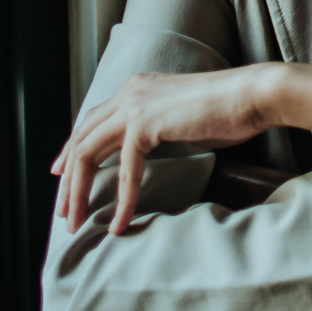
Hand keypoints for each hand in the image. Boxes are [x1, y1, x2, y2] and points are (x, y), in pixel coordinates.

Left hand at [51, 65, 281, 234]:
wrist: (251, 95)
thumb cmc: (226, 110)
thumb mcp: (180, 119)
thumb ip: (155, 131)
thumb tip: (141, 156)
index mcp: (137, 87)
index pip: (91, 120)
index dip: (72, 149)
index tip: (61, 176)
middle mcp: (130, 91)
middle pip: (81, 138)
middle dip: (67, 178)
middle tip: (64, 212)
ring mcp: (135, 105)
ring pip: (88, 152)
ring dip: (79, 191)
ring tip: (77, 222)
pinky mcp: (146, 123)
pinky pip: (123, 169)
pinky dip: (121, 199)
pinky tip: (120, 223)